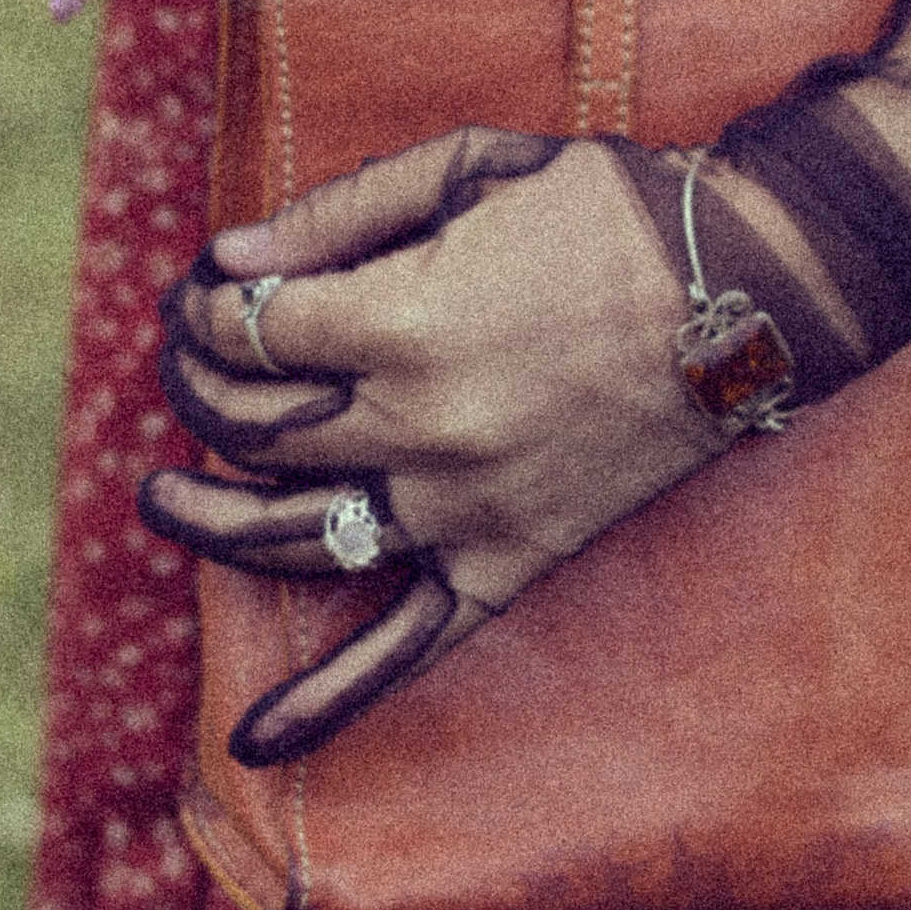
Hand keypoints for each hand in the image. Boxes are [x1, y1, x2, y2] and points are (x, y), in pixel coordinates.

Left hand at [139, 128, 731, 765]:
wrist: (749, 291)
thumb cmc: (605, 211)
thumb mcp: (470, 170)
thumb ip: (341, 214)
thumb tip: (225, 262)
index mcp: (404, 322)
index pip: (250, 334)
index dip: (208, 309)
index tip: (209, 291)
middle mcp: (419, 429)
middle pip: (254, 428)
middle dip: (198, 388)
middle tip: (187, 362)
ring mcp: (462, 510)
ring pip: (294, 535)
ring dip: (208, 521)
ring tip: (161, 495)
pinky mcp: (508, 564)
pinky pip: (407, 649)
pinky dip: (329, 701)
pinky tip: (258, 740)